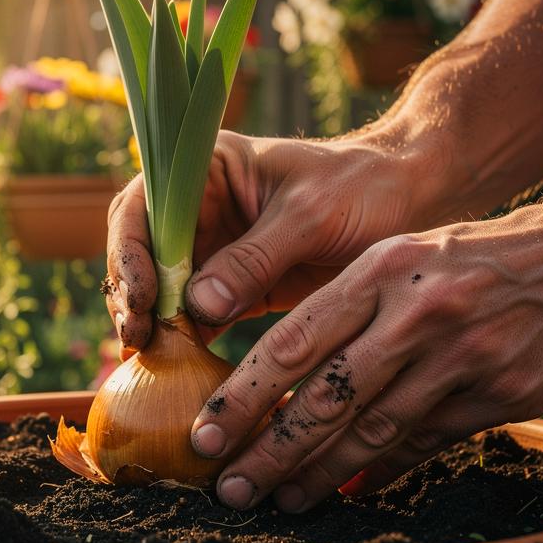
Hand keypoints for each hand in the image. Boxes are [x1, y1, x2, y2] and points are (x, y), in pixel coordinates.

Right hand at [104, 129, 445, 350]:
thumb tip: (198, 304)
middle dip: (132, 297)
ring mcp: (215, 253)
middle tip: (136, 340)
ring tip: (147, 361)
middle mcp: (199, 210)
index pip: (143, 208)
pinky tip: (178, 372)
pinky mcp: (236, 291)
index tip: (143, 297)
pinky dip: (184, 345)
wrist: (411, 205)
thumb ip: (255, 256)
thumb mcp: (310, 215)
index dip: (131, 253)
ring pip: (162, 294)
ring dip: (152, 327)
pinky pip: (197, 320)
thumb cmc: (362, 188)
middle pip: (142, 256)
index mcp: (205, 171)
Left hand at [192, 193, 542, 511]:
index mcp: (384, 269)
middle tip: (229, 487)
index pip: (294, 341)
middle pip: (324, 396)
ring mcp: (463, 357)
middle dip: (269, 449)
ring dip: (320, 472)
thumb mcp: (417, 254)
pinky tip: (353, 490)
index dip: (243, 395)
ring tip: (282, 498)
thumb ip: (355, 308)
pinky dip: (384, 471)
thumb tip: (291, 376)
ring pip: (372, 429)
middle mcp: (417, 313)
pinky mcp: (504, 394)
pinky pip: (427, 442)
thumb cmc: (495, 253)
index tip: (206, 434)